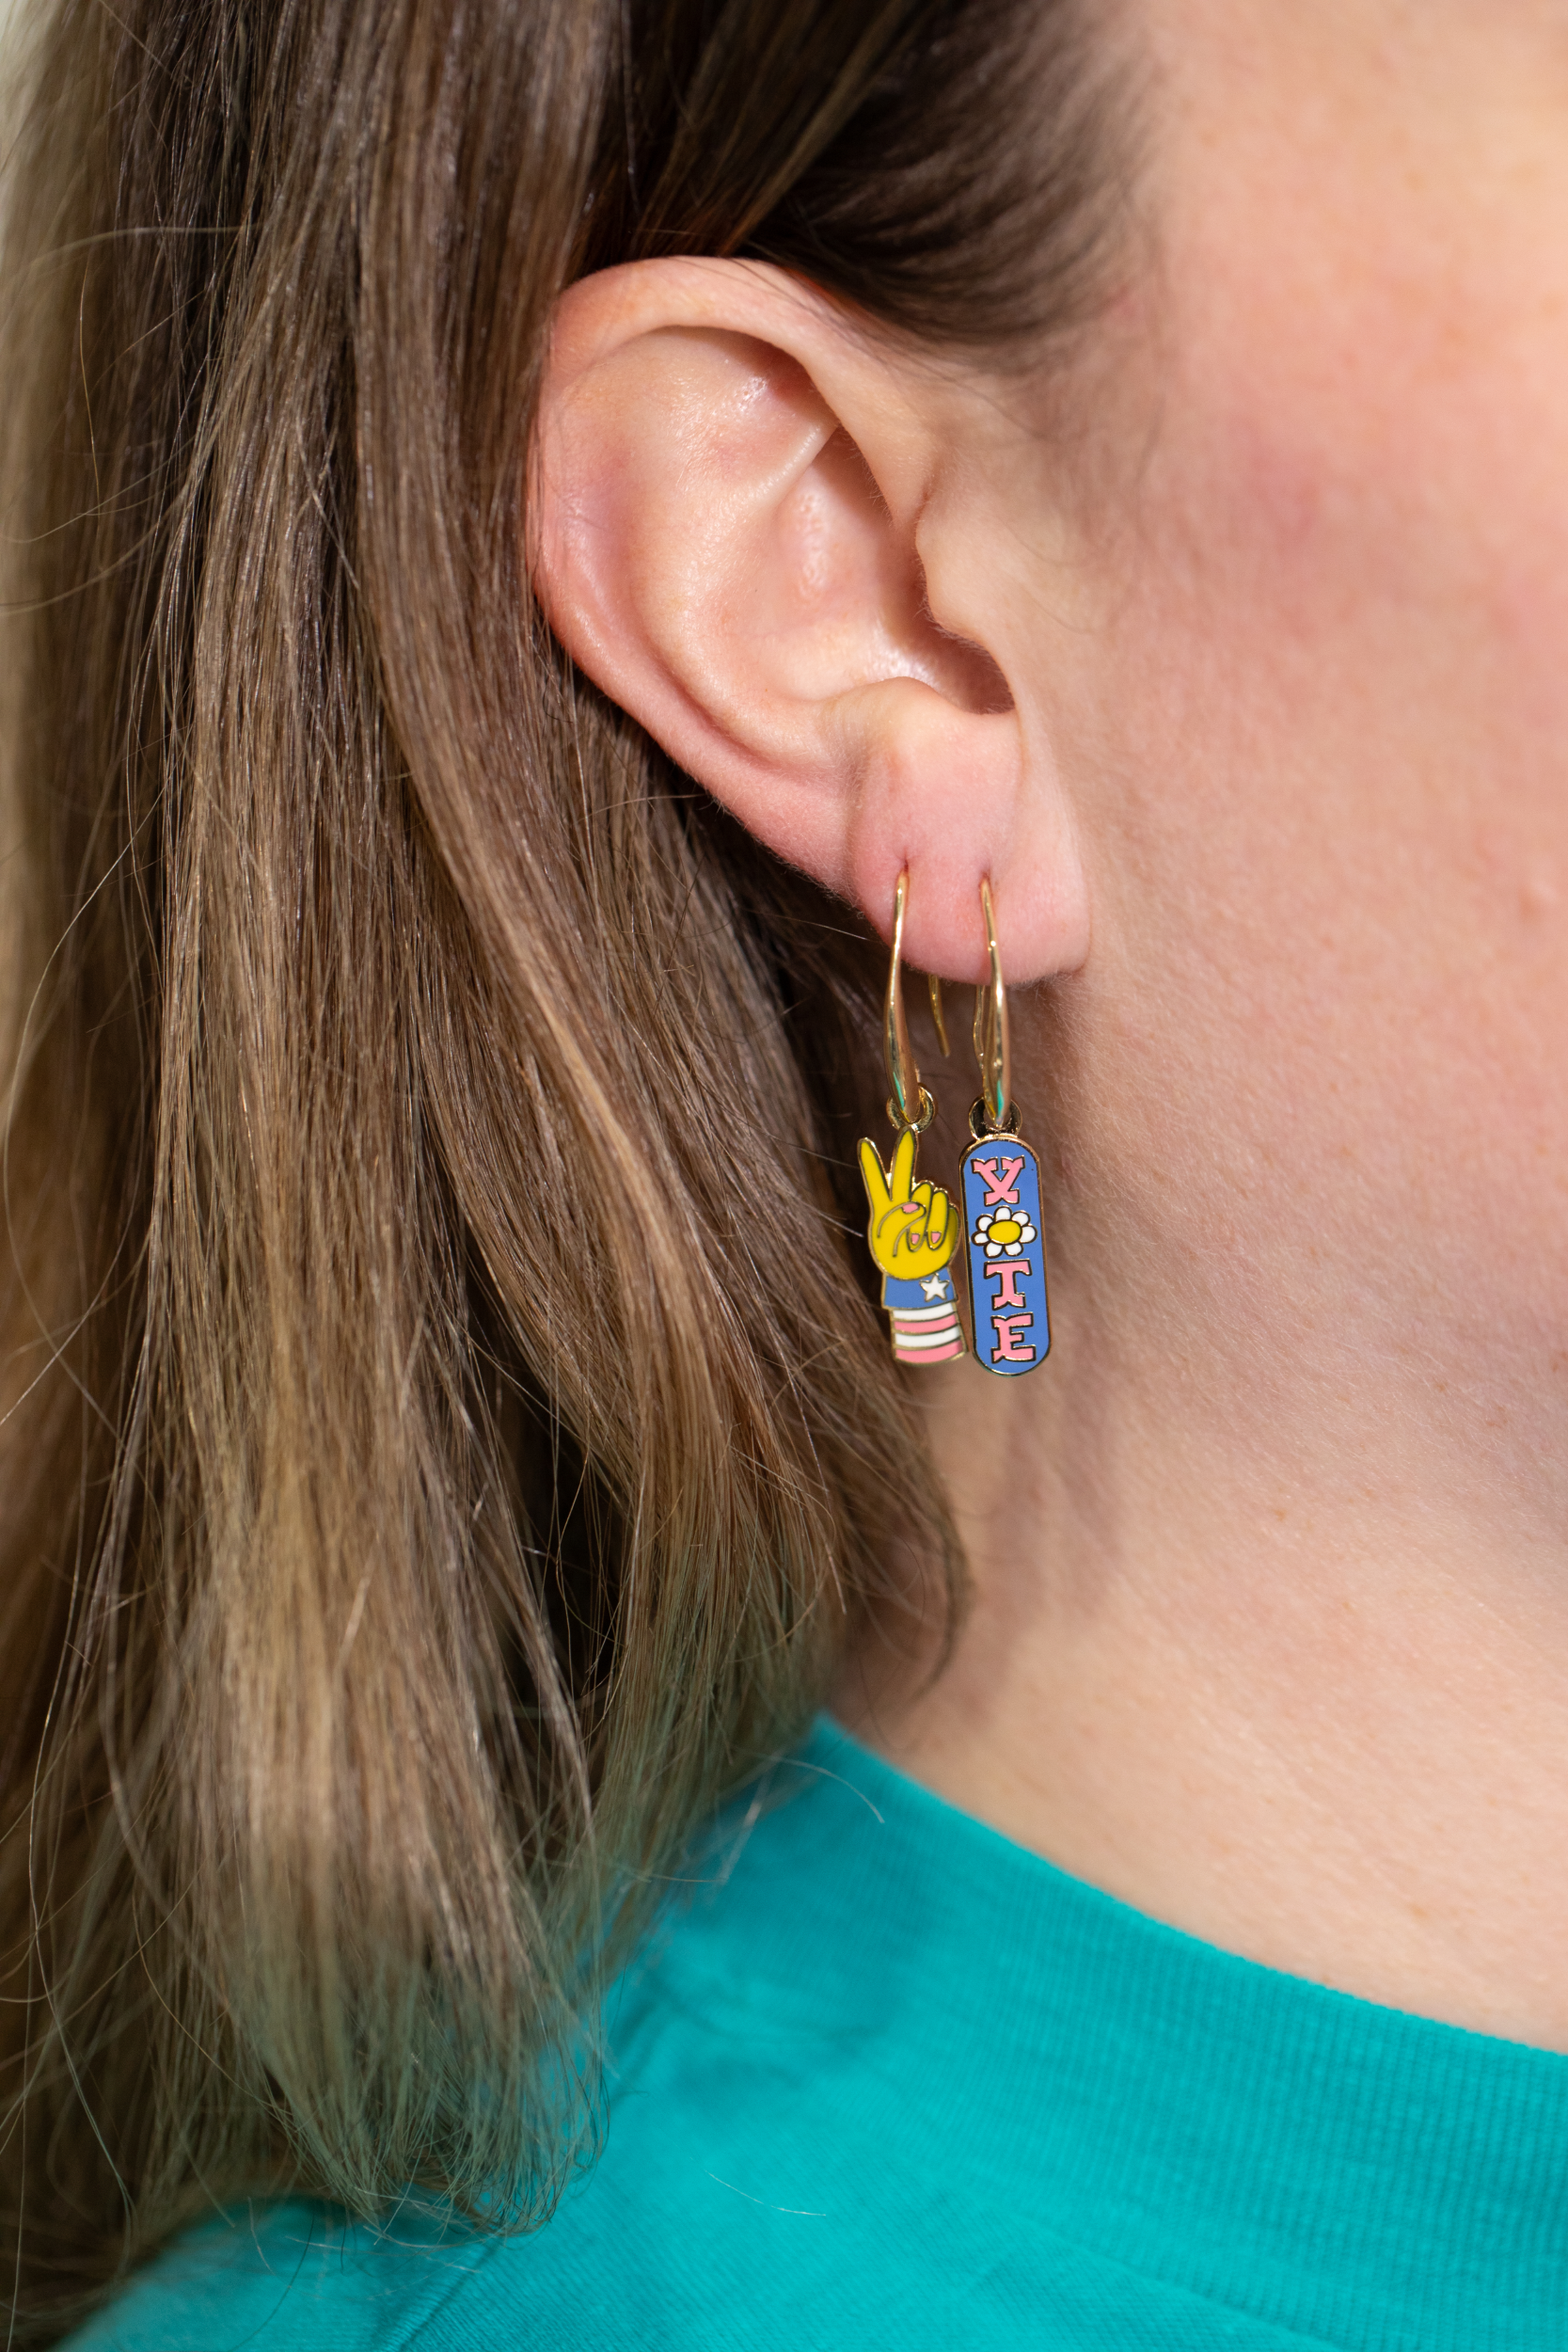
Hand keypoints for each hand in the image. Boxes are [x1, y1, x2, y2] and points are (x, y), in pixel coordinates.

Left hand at [858, 1127, 958, 1280]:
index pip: (876, 1180)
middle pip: (904, 1170)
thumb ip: (897, 1217)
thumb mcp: (885, 1240)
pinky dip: (939, 1226)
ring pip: (928, 1190)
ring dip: (924, 1217)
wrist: (919, 1277)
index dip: (870, 1162)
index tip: (863, 1143)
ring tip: (917, 1242)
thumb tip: (917, 1204)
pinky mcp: (947, 1213)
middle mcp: (906, 1199)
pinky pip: (946, 1207)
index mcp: (885, 1205)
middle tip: (907, 1133)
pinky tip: (933, 1243)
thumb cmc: (895, 1260)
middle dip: (906, 1149)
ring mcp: (928, 1204)